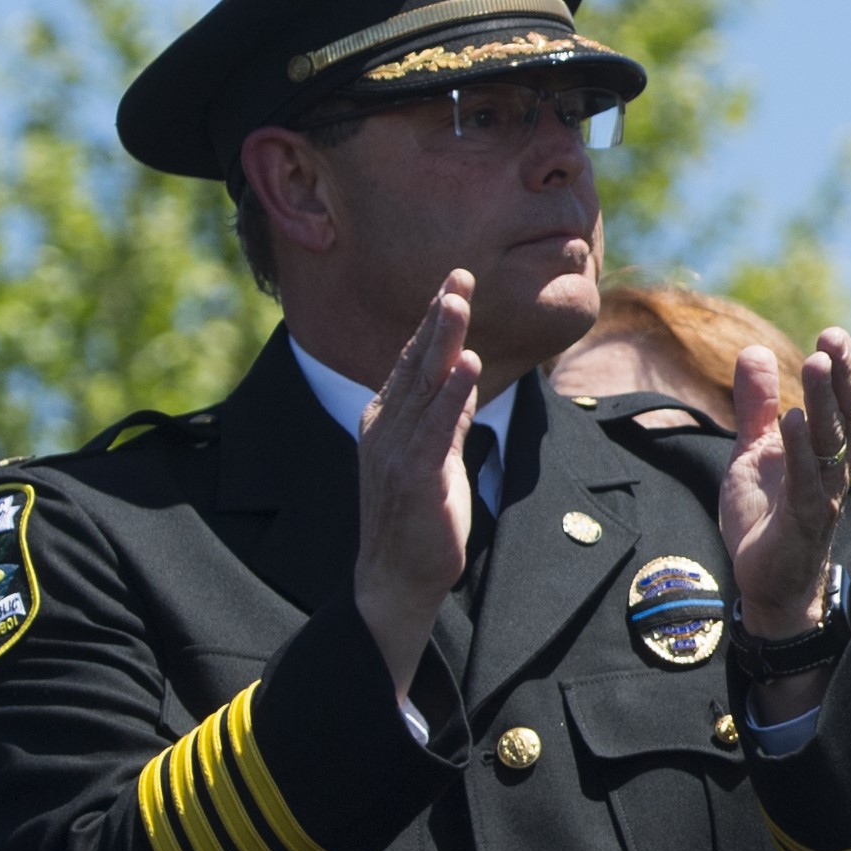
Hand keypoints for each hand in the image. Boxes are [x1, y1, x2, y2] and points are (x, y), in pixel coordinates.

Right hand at [351, 272, 485, 686]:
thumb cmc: (419, 516)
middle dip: (437, 318)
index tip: (455, 281)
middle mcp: (383, 427)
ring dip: (442, 343)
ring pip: (422, 386)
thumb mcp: (438, 454)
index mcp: (385, 418)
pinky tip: (467, 367)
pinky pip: (434, 428)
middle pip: (416, 363)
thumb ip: (448, 416)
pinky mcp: (413, 476)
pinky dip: (451, 396)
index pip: (414, 360)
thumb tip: (463, 377)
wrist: (397, 574)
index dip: (434, 320)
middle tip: (457, 276)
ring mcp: (394, 450)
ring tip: (458, 304)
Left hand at [722, 328, 850, 668]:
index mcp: (826, 451)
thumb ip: (755, 405)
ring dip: (824, 403)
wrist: (768, 582)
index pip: (843, 404)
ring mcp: (823, 494)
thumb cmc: (767, 516)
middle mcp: (833, 469)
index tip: (836, 335)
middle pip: (845, 415)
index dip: (844, 370)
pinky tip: (793, 419)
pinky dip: (801, 450)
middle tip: (834, 337)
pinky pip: (806, 480)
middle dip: (841, 376)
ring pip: (831, 442)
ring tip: (816, 364)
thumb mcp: (753, 451)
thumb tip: (755, 351)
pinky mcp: (804, 519)